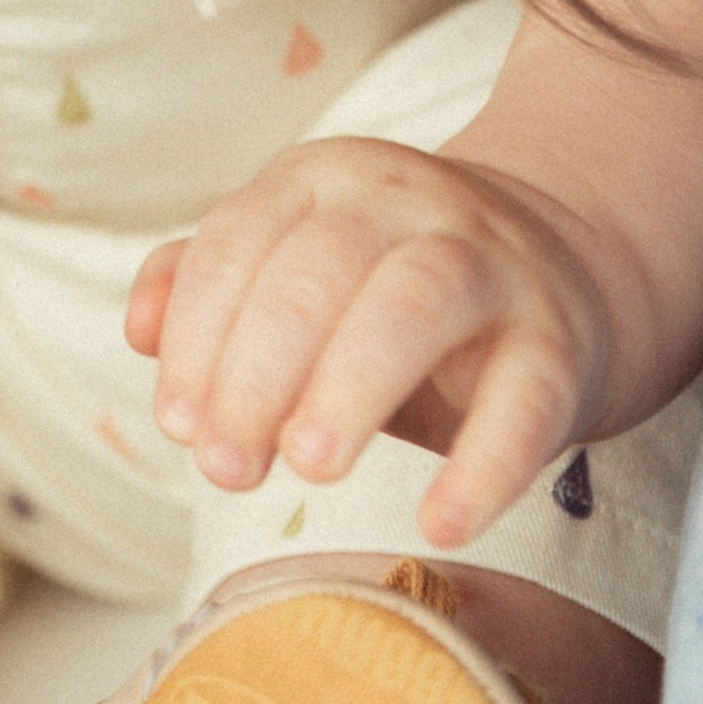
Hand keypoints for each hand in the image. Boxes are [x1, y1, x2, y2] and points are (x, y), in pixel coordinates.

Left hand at [125, 135, 616, 548]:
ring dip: (349, 387)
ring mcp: (491, 262)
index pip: (240, 240)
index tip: (179, 425)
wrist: (565, 266)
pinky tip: (441, 523)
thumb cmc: (392, 288)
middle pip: (316, 273)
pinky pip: (526, 398)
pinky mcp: (560, 338)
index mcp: (324, 179)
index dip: (197, 334)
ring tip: (309, 470)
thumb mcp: (298, 268)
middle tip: (226, 468)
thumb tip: (137, 331)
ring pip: (414, 304)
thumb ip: (209, 287)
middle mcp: (406, 202)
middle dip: (255, 375)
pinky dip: (484, 464)